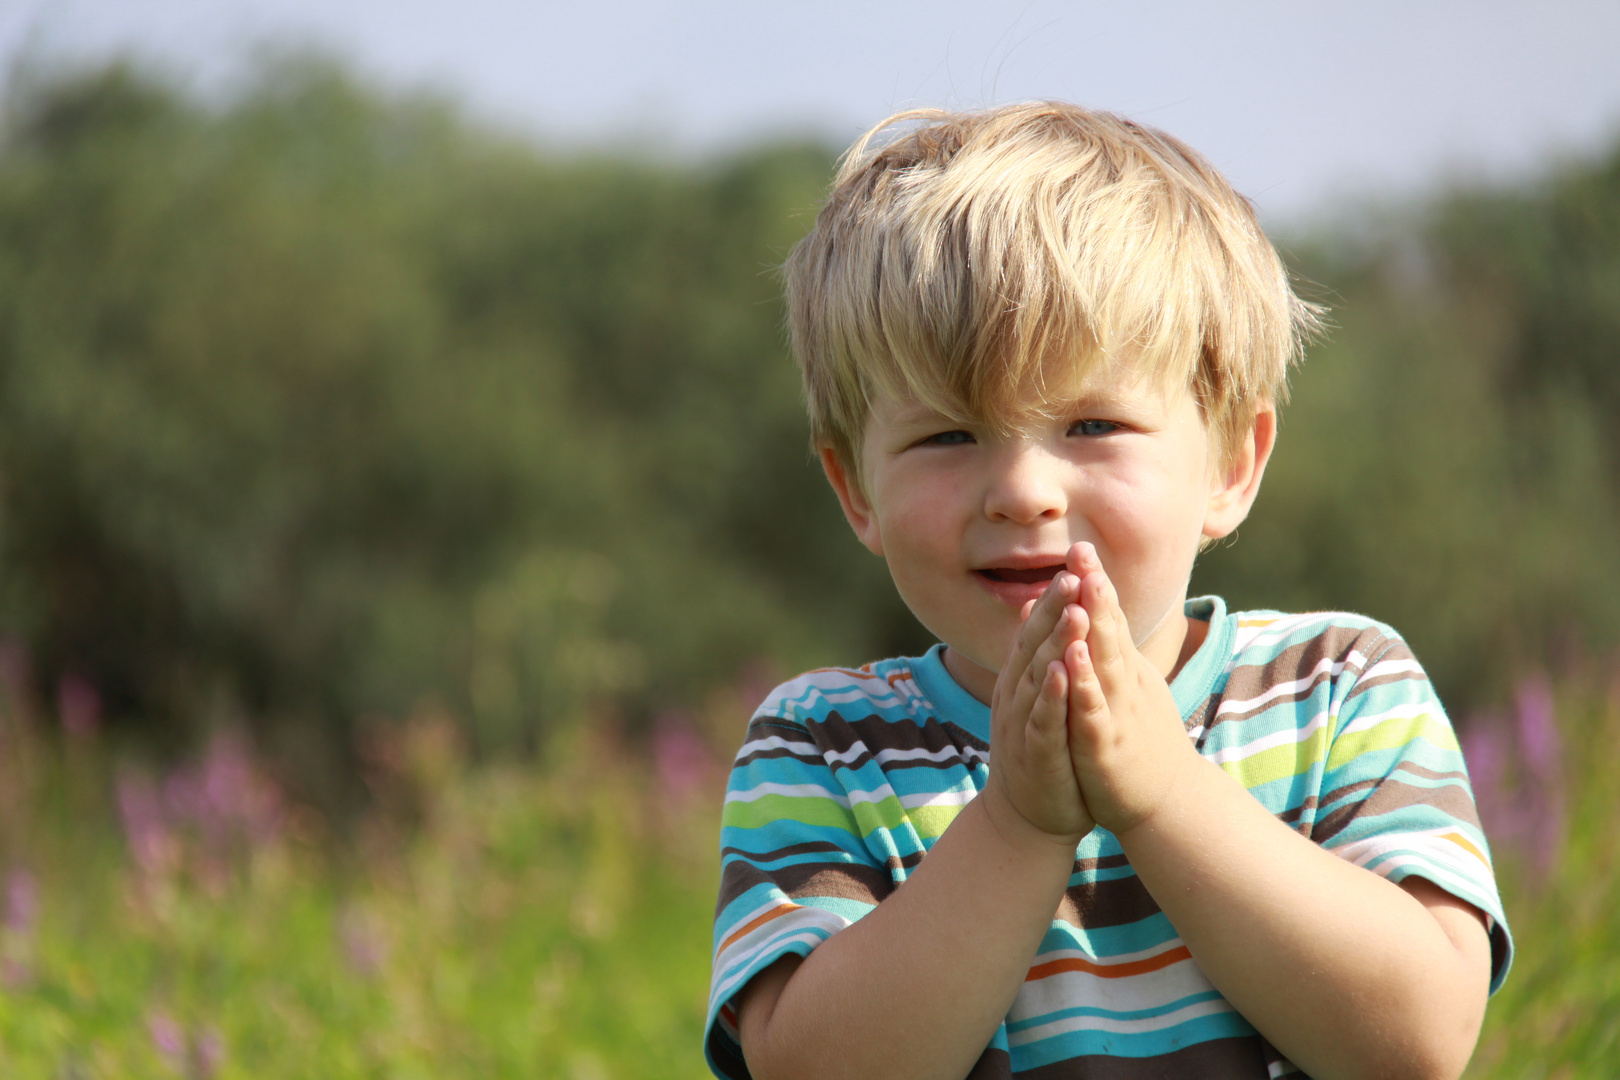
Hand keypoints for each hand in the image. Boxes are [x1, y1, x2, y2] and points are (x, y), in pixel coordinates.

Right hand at [983, 570, 1095, 846]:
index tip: (1074, 562)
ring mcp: (1022, 723)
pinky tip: (1062, 674)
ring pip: (1037, 677)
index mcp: (1023, 679)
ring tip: (1073, 613)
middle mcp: (1017, 695)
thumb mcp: (1040, 697)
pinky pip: (1042, 721)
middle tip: (1071, 573)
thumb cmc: (1044, 751)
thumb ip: (1039, 654)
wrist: (1028, 817)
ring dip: (1054, 644)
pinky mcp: (1034, 754)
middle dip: (1054, 609)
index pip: (1037, 629)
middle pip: (1034, 644)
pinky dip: (1051, 696)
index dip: (1055, 597)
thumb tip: (1037, 609)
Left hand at [1062, 542, 1201, 835]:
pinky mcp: (1107, 745)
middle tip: (1082, 549)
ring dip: (1094, 629)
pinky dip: (1083, 684)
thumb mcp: (1127, 693)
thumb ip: (1109, 657)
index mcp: (1127, 673)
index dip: (1096, 583)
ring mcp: (1120, 713)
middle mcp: (1127, 685)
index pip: (1110, 620)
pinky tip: (1073, 660)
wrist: (1169, 805)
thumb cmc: (1142, 743)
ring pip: (1105, 665)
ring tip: (1082, 592)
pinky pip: (1093, 710)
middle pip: (1110, 630)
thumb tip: (1092, 619)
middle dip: (1095, 590)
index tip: (1081, 545)